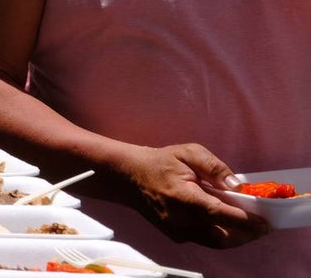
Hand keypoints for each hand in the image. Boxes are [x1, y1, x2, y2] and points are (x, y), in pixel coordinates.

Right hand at [117, 143, 268, 247]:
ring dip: (236, 237)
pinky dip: (220, 234)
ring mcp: (177, 231)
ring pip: (215, 242)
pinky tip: (226, 223)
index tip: (266, 223)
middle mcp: (181, 220)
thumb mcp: (187, 153)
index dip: (247, 221)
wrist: (128, 176)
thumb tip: (237, 186)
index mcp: (184, 197)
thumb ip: (214, 167)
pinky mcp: (176, 236)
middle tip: (262, 226)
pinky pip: (205, 239)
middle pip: (222, 237)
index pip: (221, 214)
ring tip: (249, 226)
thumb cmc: (160, 162)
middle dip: (246, 234)